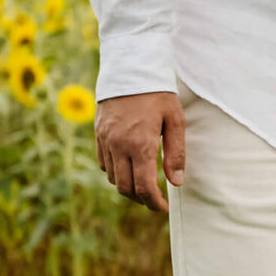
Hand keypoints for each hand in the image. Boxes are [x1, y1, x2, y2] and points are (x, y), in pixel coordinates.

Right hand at [95, 91, 184, 211]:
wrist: (130, 68)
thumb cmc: (158, 94)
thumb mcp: (175, 121)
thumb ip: (176, 154)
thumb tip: (176, 182)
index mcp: (140, 144)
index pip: (144, 187)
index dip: (154, 202)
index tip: (163, 207)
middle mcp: (118, 145)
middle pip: (126, 187)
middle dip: (141, 199)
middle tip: (155, 201)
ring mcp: (105, 139)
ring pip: (112, 178)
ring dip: (128, 187)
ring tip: (144, 187)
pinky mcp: (98, 133)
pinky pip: (103, 163)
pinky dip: (116, 173)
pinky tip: (130, 170)